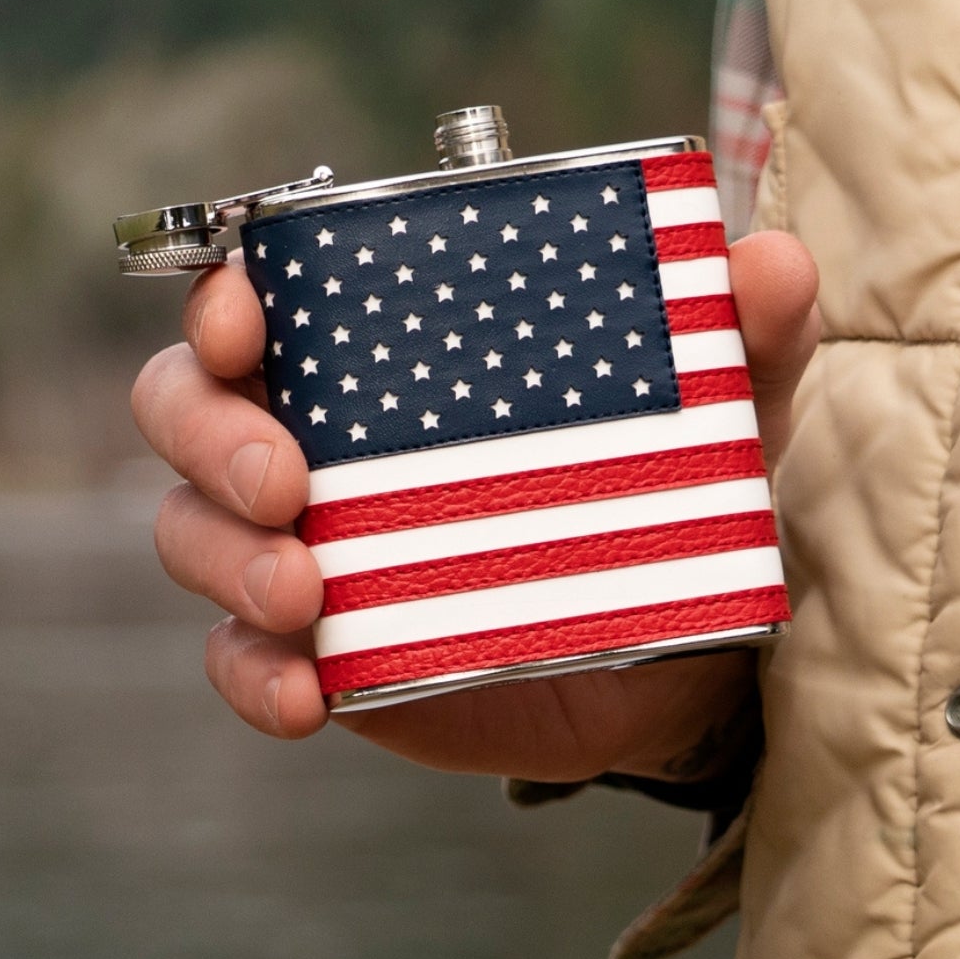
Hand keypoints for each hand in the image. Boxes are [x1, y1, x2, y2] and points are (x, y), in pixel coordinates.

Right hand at [132, 230, 818, 783]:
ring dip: (224, 555)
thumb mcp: (716, 414)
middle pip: (185, 407)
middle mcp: (324, 436)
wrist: (680, 658)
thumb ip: (742, 338)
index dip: (224, 296)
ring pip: (191, 529)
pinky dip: (251, 674)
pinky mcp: (322, 647)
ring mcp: (308, 544)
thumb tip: (774, 262)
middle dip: (211, 433)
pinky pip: (238, 658)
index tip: (244, 317)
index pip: (261, 297)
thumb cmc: (671, 496)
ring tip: (306, 590)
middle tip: (284, 478)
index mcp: (387, 354)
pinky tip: (304, 697)